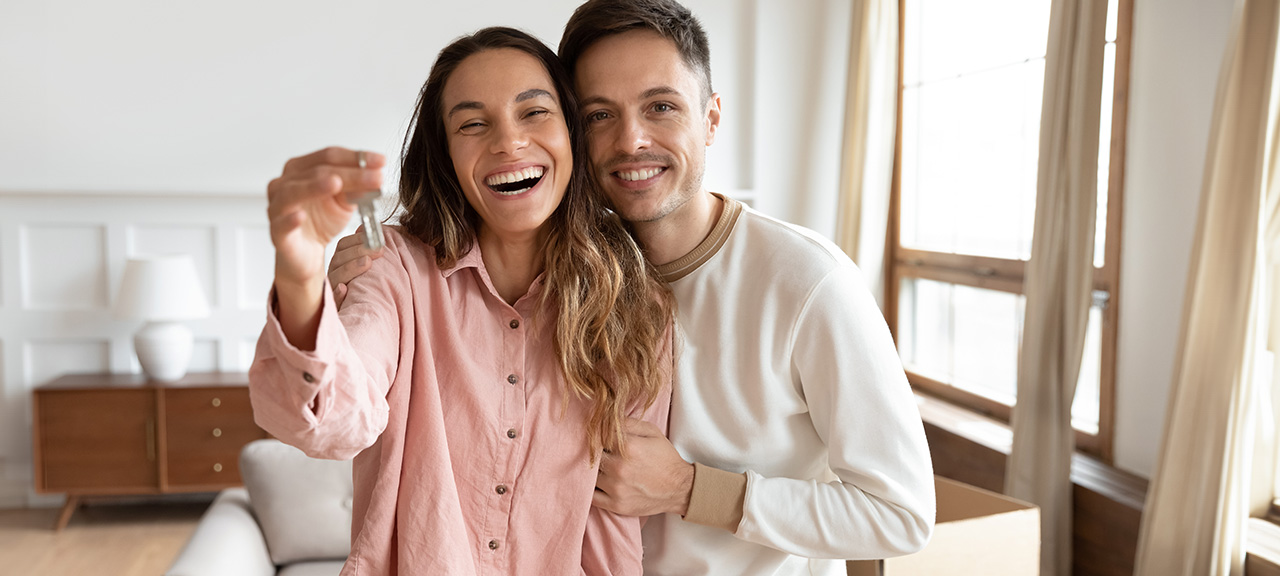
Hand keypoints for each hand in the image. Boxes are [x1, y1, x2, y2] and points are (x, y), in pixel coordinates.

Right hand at [267, 147, 385, 288]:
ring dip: (315, 186)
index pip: (329, 156)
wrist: (307, 253)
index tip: (382, 161)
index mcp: (301, 169)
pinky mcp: (276, 232)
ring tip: (335, 183)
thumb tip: (376, 175)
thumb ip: (357, 188)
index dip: (356, 157)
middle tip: (376, 177)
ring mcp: (277, 206)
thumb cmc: (321, 221)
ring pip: (293, 192)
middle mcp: (285, 183)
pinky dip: (289, 219)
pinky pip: (280, 224)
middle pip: (317, 171)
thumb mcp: (345, 201)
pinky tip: (300, 216)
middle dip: (350, 173)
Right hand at [328, 229, 383, 308]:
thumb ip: (365, 251)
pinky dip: (337, 294)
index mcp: (340, 262)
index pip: (343, 246)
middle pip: (340, 259)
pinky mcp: (334, 307)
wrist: (362, 318)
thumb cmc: (365, 288)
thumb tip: (372, 231)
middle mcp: (334, 274)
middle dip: (359, 251)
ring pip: (337, 276)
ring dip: (351, 268)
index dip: (357, 240)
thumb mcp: (365, 268)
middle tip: (378, 249)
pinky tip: (343, 289)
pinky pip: (332, 300)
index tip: (374, 236)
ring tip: (367, 263)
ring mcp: (331, 290)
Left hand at [593, 419, 694, 516]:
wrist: (680, 489)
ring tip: (601, 467)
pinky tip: (598, 482)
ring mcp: (616, 488)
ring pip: (589, 475)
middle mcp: (620, 468)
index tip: (598, 436)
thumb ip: (628, 423)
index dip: (596, 434)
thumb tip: (605, 418)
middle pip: (590, 455)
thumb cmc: (665, 458)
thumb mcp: (652, 432)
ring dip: (591, 470)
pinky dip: (590, 489)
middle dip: (593, 452)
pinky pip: (591, 496)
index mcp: (628, 447)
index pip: (598, 435)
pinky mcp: (616, 505)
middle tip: (599, 452)